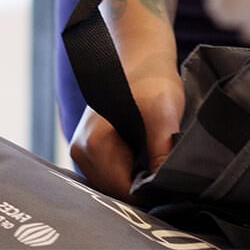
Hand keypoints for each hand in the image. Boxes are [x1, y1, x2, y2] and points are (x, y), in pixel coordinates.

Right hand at [68, 72, 185, 199]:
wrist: (142, 58)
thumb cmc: (151, 79)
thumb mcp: (163, 112)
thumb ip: (161, 152)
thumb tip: (164, 187)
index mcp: (91, 144)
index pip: (121, 190)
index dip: (148, 190)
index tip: (169, 180)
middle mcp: (80, 152)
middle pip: (115, 191)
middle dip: (141, 185)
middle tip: (164, 167)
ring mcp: (84, 154)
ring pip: (114, 186)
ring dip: (136, 178)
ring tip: (155, 158)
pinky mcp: (92, 153)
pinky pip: (112, 177)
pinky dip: (130, 172)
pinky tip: (145, 157)